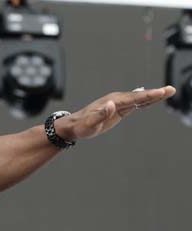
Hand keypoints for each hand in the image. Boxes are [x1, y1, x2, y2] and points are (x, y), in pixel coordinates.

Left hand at [55, 86, 175, 141]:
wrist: (74, 126)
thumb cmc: (82, 126)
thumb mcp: (90, 123)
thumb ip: (101, 114)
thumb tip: (111, 105)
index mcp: (112, 102)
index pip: (134, 98)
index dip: (148, 95)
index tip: (161, 92)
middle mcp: (116, 100)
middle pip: (139, 96)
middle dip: (155, 93)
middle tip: (171, 90)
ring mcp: (118, 103)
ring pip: (139, 99)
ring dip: (153, 96)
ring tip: (168, 92)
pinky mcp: (118, 109)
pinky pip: (134, 104)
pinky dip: (145, 101)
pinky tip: (153, 99)